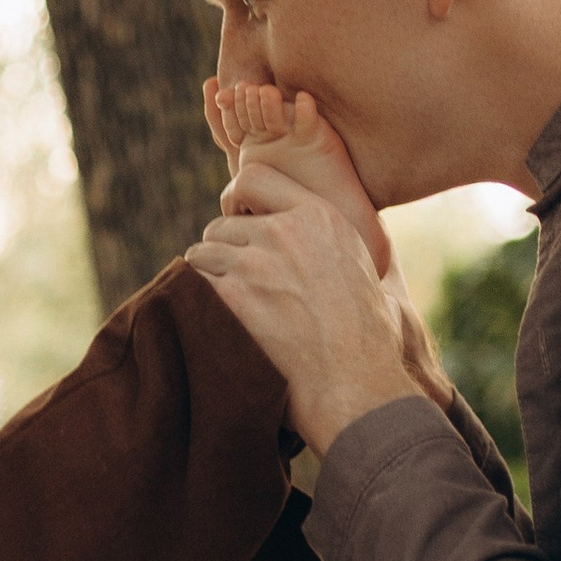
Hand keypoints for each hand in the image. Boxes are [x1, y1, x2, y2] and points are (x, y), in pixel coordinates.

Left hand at [185, 164, 420, 454]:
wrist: (355, 384)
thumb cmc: (367, 339)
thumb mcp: (364, 267)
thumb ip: (332, 238)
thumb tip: (308, 224)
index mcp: (321, 216)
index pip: (254, 177)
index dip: (238, 201)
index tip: (240, 223)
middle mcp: (286, 231)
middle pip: (223, 223)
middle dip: (224, 250)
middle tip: (236, 282)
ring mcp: (256, 262)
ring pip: (202, 252)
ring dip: (208, 276)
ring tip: (226, 304)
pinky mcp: (233, 297)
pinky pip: (194, 283)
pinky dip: (197, 301)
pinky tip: (216, 321)